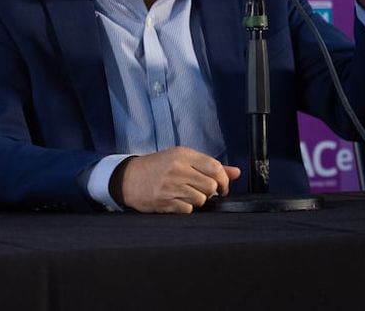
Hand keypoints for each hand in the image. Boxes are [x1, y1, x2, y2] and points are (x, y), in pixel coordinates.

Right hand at [112, 147, 240, 213]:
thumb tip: (237, 172)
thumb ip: (209, 165)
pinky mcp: (165, 202)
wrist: (128, 178)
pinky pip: (189, 210)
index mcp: (182, 155)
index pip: (215, 167)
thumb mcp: (181, 159)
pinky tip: (178, 201)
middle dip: (211, 192)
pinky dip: (187, 208)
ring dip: (199, 201)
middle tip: (202, 191)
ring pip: (202, 199)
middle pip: (211, 186)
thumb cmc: (157, 167)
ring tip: (188, 195)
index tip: (222, 186)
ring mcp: (170, 186)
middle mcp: (177, 169)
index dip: (224, 180)